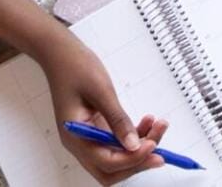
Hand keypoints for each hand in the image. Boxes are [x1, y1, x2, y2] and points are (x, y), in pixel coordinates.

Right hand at [39, 41, 171, 183]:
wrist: (61, 53)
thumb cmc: (74, 67)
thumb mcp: (101, 91)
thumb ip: (118, 120)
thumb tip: (134, 144)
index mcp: (75, 136)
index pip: (107, 162)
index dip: (132, 158)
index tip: (151, 145)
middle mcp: (81, 142)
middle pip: (111, 169)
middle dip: (137, 162)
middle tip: (160, 152)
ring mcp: (89, 137)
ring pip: (117, 157)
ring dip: (140, 149)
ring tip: (158, 127)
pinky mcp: (97, 129)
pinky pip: (118, 142)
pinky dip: (135, 137)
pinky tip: (147, 122)